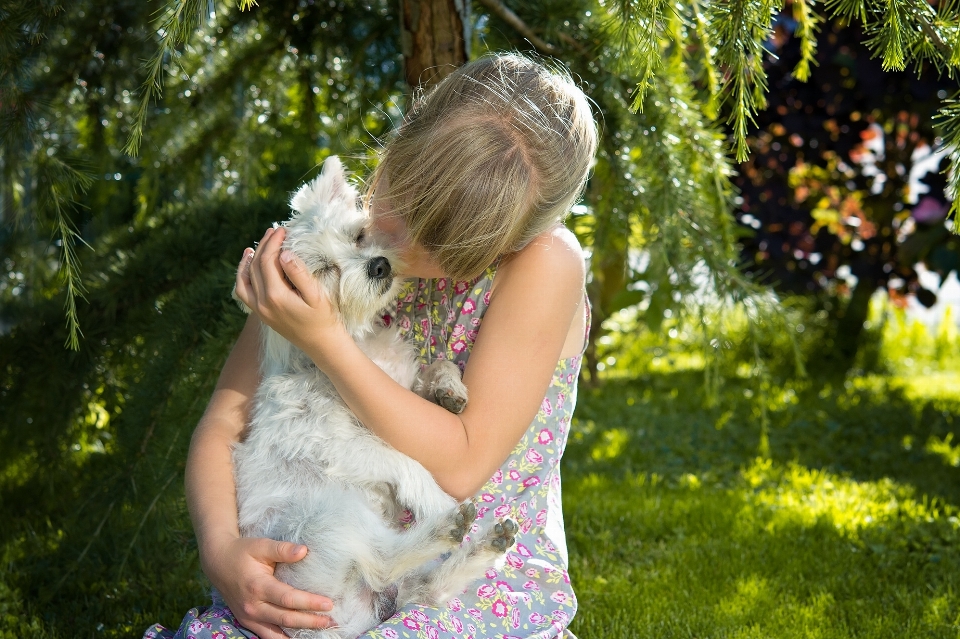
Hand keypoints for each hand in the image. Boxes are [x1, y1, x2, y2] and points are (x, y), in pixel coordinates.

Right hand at [203, 536, 334, 637]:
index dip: (309, 603)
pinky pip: (267, 636)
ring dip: (298, 636)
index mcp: (258, 586)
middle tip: (331, 621)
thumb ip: (282, 549)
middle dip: (310, 622)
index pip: (288, 599)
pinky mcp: (247, 622)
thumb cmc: (242, 552)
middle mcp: (253, 606)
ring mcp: (248, 617)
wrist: (217, 562)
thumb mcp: (261, 545)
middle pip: (286, 619)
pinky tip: (298, 637)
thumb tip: (304, 551)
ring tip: (319, 634)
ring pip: (276, 634)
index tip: (329, 604)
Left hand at [234, 226, 342, 352]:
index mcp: (276, 296)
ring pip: (246, 278)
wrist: (321, 344)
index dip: (274, 242)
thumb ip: (299, 273)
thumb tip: (284, 253)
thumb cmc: (323, 318)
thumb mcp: (316, 295)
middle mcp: (262, 303)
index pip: (268, 260)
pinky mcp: (260, 313)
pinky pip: (243, 291)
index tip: (283, 230)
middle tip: (275, 231)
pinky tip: (249, 263)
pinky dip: (243, 275)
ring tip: (261, 243)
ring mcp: (259, 309)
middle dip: (265, 245)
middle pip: (256, 266)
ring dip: (251, 258)